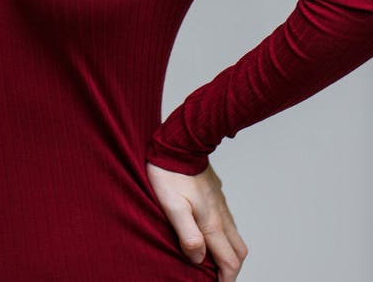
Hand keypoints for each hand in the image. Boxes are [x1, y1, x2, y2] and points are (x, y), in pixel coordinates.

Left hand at [146, 160, 247, 280]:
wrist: (179, 141)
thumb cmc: (170, 173)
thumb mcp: (172, 206)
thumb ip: (187, 234)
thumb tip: (199, 259)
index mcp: (212, 223)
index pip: (229, 261)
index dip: (226, 280)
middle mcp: (221, 215)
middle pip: (238, 251)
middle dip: (232, 269)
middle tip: (217, 278)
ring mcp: (220, 203)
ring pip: (234, 235)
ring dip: (228, 251)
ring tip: (212, 260)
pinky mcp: (216, 194)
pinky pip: (227, 220)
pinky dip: (223, 235)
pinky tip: (208, 233)